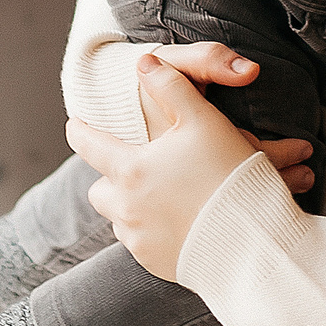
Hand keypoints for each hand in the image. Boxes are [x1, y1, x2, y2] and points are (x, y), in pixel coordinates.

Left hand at [70, 56, 311, 281]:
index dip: (80, 131)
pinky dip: (152, 231)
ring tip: (158, 196)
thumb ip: (170, 87)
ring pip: (119, 218)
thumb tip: (144, 62)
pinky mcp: (155, 263)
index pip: (88, 145)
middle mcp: (126, 207)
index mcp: (131, 169)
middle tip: (130, 169)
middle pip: (99, 189)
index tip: (73, 124)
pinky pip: (141, 244)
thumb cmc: (228, 176)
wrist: (251, 242)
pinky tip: (176, 222)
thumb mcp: (202, 121)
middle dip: (110, 178)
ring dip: (131, 206)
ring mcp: (139, 239)